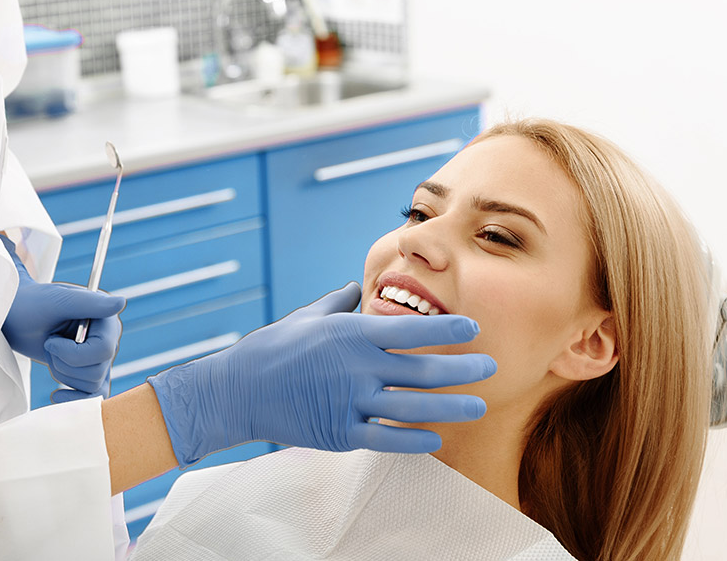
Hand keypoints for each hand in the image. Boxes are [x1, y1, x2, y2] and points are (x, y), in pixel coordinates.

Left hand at [0, 236, 123, 397]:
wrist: (14, 318)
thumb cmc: (32, 304)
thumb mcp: (57, 301)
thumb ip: (89, 303)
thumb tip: (120, 302)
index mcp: (105, 319)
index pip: (104, 351)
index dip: (74, 354)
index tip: (51, 341)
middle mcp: (107, 339)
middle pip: (96, 372)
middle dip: (64, 364)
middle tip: (49, 345)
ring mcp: (99, 358)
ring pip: (92, 385)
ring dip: (62, 374)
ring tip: (50, 354)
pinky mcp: (88, 373)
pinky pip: (93, 397)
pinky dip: (75, 399)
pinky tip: (58, 395)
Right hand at [147, 283, 495, 466]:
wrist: (236, 390)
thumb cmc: (272, 348)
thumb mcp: (307, 317)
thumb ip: (337, 303)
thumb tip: (355, 286)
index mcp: (350, 333)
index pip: (411, 328)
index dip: (447, 328)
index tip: (473, 329)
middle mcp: (356, 366)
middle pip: (422, 370)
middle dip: (463, 369)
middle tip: (490, 368)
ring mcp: (349, 401)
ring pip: (412, 407)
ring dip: (451, 407)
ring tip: (479, 406)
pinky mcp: (339, 432)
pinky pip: (386, 439)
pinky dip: (414, 440)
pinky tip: (436, 439)